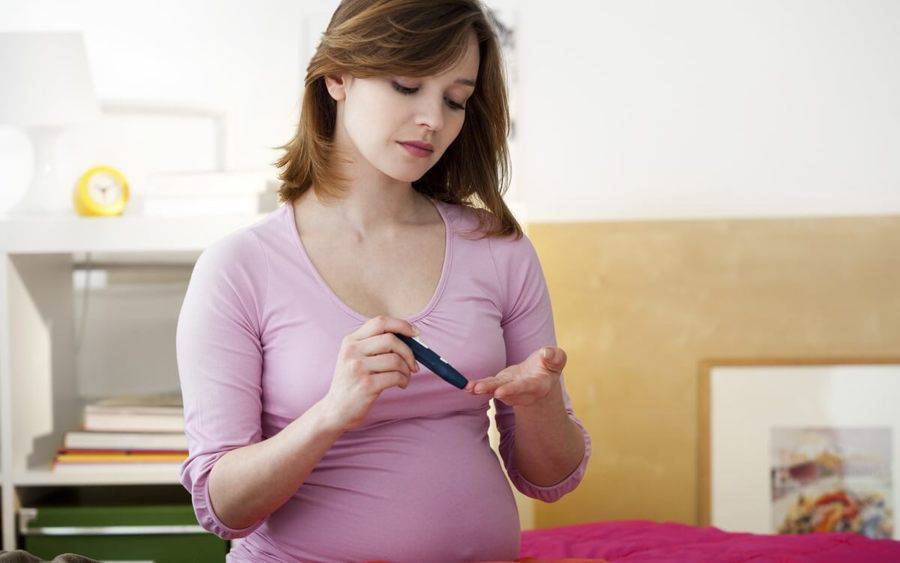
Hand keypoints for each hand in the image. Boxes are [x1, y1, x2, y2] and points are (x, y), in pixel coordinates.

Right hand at [322, 316, 420, 431]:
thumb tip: (410, 339)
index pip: (380, 322)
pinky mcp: (366, 385)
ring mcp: (358, 368)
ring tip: (404, 377)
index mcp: (351, 341)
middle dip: (409, 352)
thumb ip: (376, 345)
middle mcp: (352, 351)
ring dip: (407, 369)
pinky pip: (396, 376)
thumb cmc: (352, 383)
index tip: (415, 333)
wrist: (335, 410)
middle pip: (391, 339)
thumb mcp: (355, 358)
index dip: (401, 325)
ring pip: (396, 359)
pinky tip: (401, 384)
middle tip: (413, 364)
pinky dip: (404, 380)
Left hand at [464, 346, 566, 406]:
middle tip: (479, 389)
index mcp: (538, 385)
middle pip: (508, 392)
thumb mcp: (557, 358)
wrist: (540, 375)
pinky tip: (468, 386)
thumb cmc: (549, 365)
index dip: (514, 390)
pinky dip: (478, 386)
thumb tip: (546, 354)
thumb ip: (555, 356)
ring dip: (483, 389)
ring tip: (470, 388)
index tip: (500, 392)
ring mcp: (510, 390)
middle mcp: (523, 391)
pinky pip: (489, 387)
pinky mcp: (501, 385)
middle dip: (492, 390)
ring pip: (496, 390)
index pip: (526, 388)